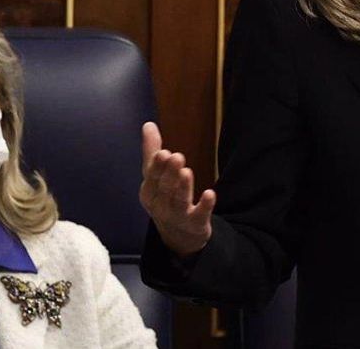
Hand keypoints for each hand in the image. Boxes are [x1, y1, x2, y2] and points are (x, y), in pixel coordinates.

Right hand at [139, 122, 215, 257]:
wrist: (177, 234)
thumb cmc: (164, 197)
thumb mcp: (156, 177)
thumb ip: (152, 151)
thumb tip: (148, 124)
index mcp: (149, 191)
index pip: (152, 177)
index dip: (157, 166)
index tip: (163, 153)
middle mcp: (160, 204)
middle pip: (165, 188)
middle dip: (169, 173)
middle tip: (176, 157)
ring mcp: (177, 216)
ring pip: (179, 201)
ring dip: (183, 187)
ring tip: (187, 171)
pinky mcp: (195, 223)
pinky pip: (199, 215)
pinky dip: (205, 205)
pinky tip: (211, 194)